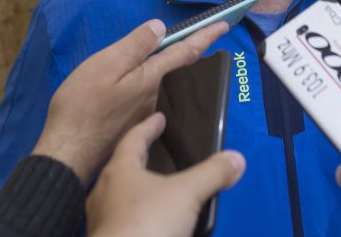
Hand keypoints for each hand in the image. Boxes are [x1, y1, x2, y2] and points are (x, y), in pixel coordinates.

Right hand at [31, 19, 228, 182]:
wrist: (68, 154)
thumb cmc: (82, 106)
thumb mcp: (105, 65)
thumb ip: (134, 46)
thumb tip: (160, 27)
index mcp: (149, 77)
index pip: (184, 51)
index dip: (205, 36)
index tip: (224, 25)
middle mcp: (153, 96)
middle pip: (163, 68)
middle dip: (158, 56)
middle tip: (140, 47)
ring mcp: (142, 114)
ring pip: (145, 85)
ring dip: (136, 77)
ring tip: (108, 76)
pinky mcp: (130, 127)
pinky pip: (133, 101)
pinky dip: (126, 93)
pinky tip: (106, 97)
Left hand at [86, 112, 244, 236]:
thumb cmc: (148, 223)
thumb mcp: (187, 193)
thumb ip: (211, 174)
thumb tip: (237, 159)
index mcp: (120, 171)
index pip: (133, 138)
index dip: (149, 126)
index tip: (159, 117)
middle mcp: (106, 192)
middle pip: (124, 167)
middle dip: (142, 159)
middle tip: (157, 151)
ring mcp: (104, 220)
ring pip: (122, 197)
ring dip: (140, 190)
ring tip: (161, 190)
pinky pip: (125, 220)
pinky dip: (141, 216)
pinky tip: (156, 223)